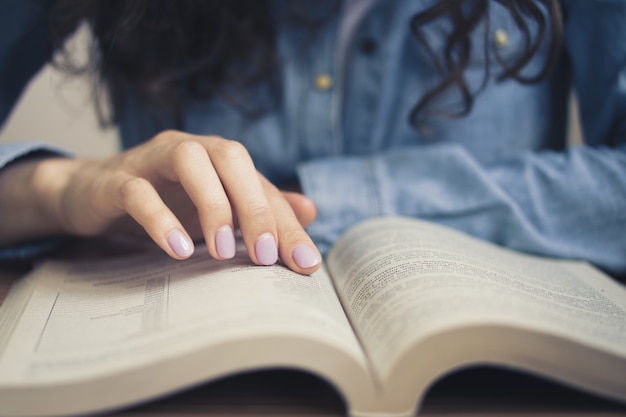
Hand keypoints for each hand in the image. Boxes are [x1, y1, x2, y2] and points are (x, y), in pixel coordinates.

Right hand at [39, 131, 320, 272]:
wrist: (91, 195)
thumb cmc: (163, 202)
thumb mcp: (215, 210)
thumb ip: (260, 208)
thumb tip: (311, 210)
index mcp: (218, 160)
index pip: (261, 186)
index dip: (286, 223)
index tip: (305, 263)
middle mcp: (191, 150)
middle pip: (232, 158)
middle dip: (255, 207)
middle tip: (266, 256)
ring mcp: (151, 160)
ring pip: (189, 160)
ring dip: (213, 205)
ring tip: (223, 253)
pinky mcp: (116, 181)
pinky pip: (139, 192)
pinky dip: (161, 219)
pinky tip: (179, 250)